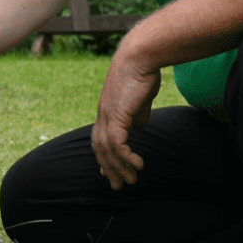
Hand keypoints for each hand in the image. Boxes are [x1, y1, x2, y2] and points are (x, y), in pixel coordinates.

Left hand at [92, 58, 160, 190]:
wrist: (140, 57)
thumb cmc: (142, 74)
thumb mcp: (140, 99)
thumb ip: (138, 114)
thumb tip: (139, 128)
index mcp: (107, 111)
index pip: (100, 139)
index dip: (104, 156)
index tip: (109, 171)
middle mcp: (103, 115)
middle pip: (100, 149)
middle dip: (109, 169)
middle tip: (117, 185)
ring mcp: (107, 115)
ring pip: (108, 150)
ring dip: (119, 167)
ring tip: (131, 180)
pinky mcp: (116, 115)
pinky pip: (117, 144)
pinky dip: (125, 157)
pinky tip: (137, 165)